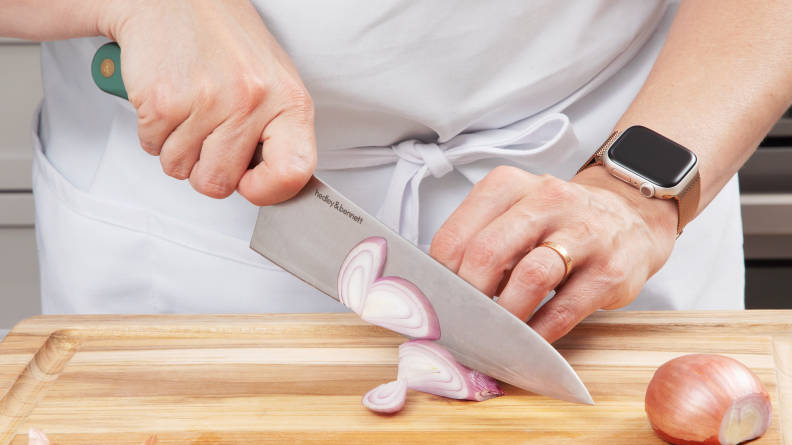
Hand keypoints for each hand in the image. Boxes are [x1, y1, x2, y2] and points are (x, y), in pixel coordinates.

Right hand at [99, 0, 314, 204]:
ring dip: (176, 147)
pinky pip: (151, 147)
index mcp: (289, 100)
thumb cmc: (225, 41)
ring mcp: (208, 101)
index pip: (293, 173)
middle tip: (206, 137)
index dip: (268, 191)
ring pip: (179, 168)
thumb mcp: (273, 81)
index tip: (251, 183)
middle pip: (219, 183)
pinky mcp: (164, 100)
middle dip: (205, 169)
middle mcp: (252, 101)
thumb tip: (274, 182)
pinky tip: (169, 99)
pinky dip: (153, 130)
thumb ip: (277, 132)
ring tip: (188, 108)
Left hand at [429, 165, 678, 342]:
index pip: (456, 236)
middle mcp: (545, 200)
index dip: (439, 280)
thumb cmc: (557, 222)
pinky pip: (564, 309)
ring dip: (506, 316)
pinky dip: (539, 332)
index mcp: (508, 186)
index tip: (437, 304)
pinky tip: (528, 341)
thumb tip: (440, 293)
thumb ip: (478, 241)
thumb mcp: (513, 213)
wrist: (629, 216)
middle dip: (469, 298)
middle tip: (463, 322)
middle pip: (488, 253)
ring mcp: (582, 232)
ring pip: (530, 277)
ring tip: (496, 333)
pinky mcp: (609, 269)